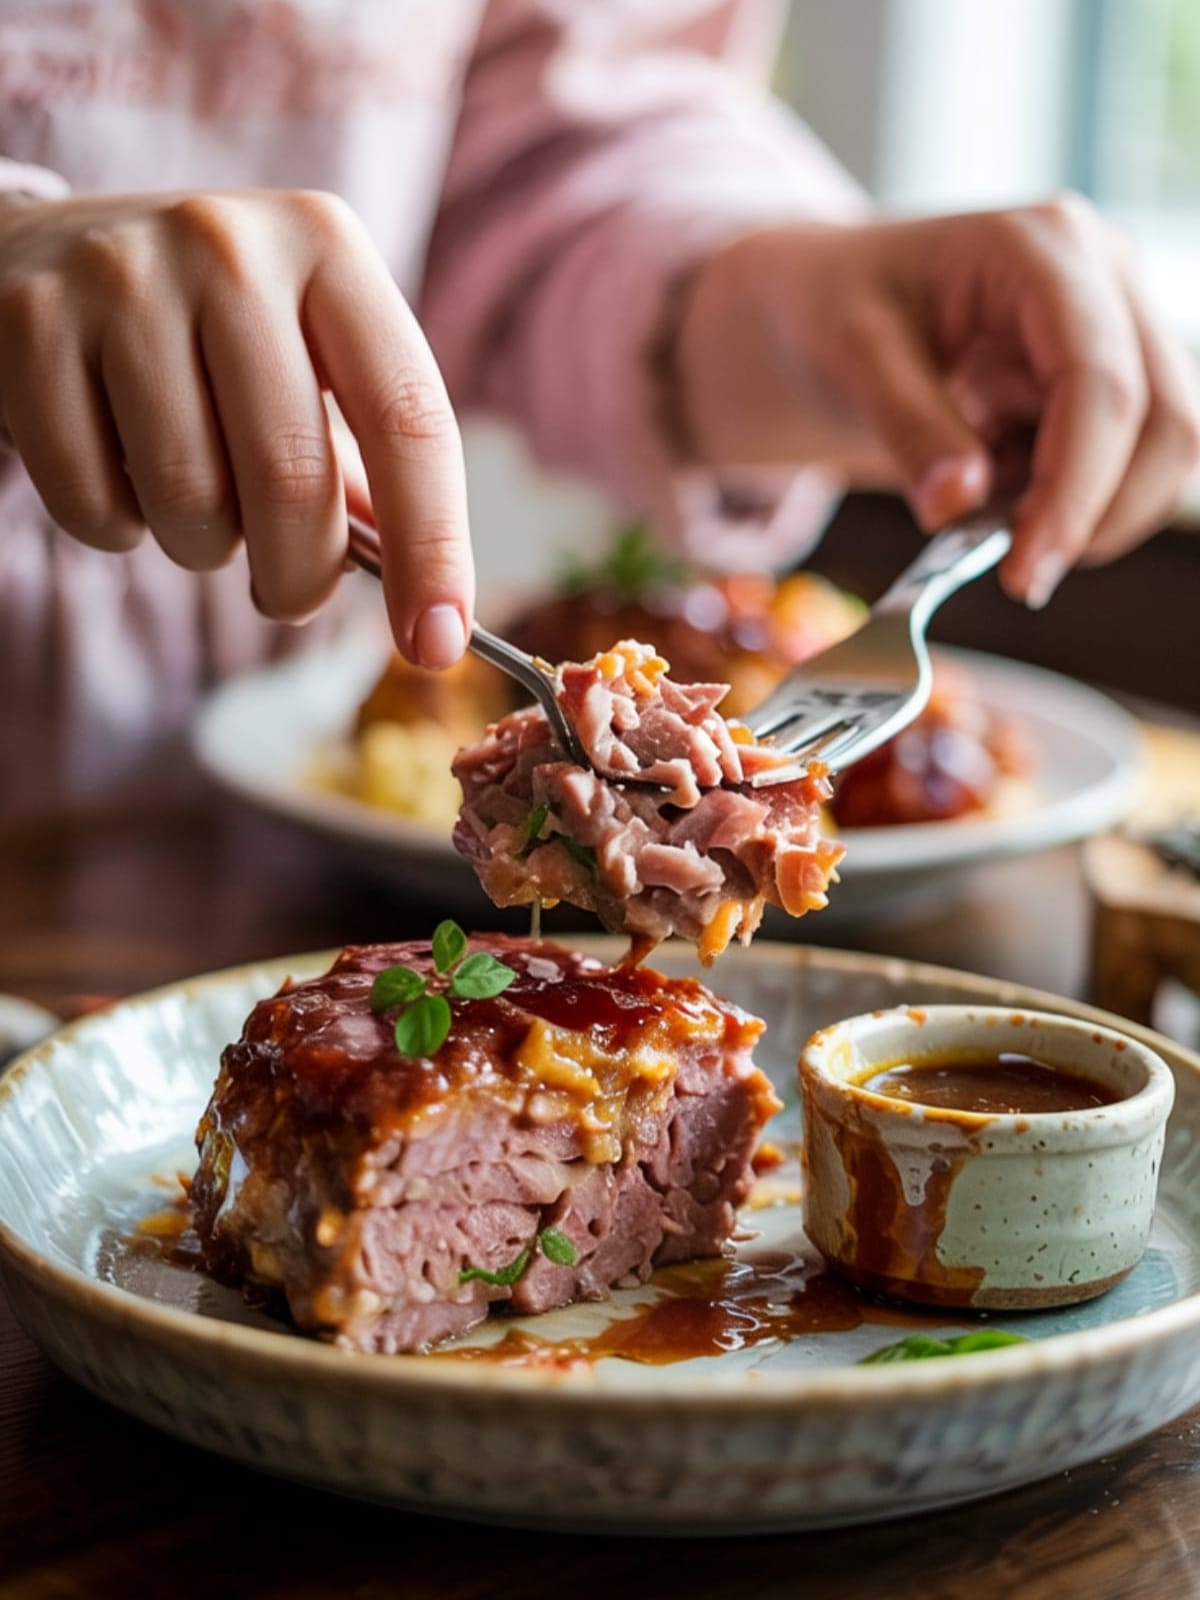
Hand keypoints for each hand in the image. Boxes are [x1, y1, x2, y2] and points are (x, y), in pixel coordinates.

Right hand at [0, 189, 471, 664]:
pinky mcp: (30, 324)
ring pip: (190, 502)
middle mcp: (230, 246)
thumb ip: (364, 467)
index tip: (436, 643)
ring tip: (192, 504)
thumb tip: (430, 601)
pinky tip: (116, 477)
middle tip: (287, 594)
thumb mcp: (303, 361)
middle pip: (293, 479)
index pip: (409, 420)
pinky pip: (93, 503)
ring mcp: (122, 277)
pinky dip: (116, 530)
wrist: (44, 253)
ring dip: (202, 548)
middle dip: (298, 576)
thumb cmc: (208, 333)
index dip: (432, 548)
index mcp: (328, 249)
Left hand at [677, 196, 1199, 605]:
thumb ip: (909, 428)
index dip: (1076, 490)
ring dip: (1095, 513)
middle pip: (1165, 419)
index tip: (1026, 571)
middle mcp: (1104, 275)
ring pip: (1167, 447)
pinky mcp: (1114, 374)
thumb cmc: (835, 310)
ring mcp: (1120, 323)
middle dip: (1101, 515)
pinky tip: (1009, 495)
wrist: (830, 303)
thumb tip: (958, 504)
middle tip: (1020, 576)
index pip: (1098, 382)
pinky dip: (1078, 502)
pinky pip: (1130, 461)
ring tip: (998, 522)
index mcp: (1042, 249)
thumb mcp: (852, 360)